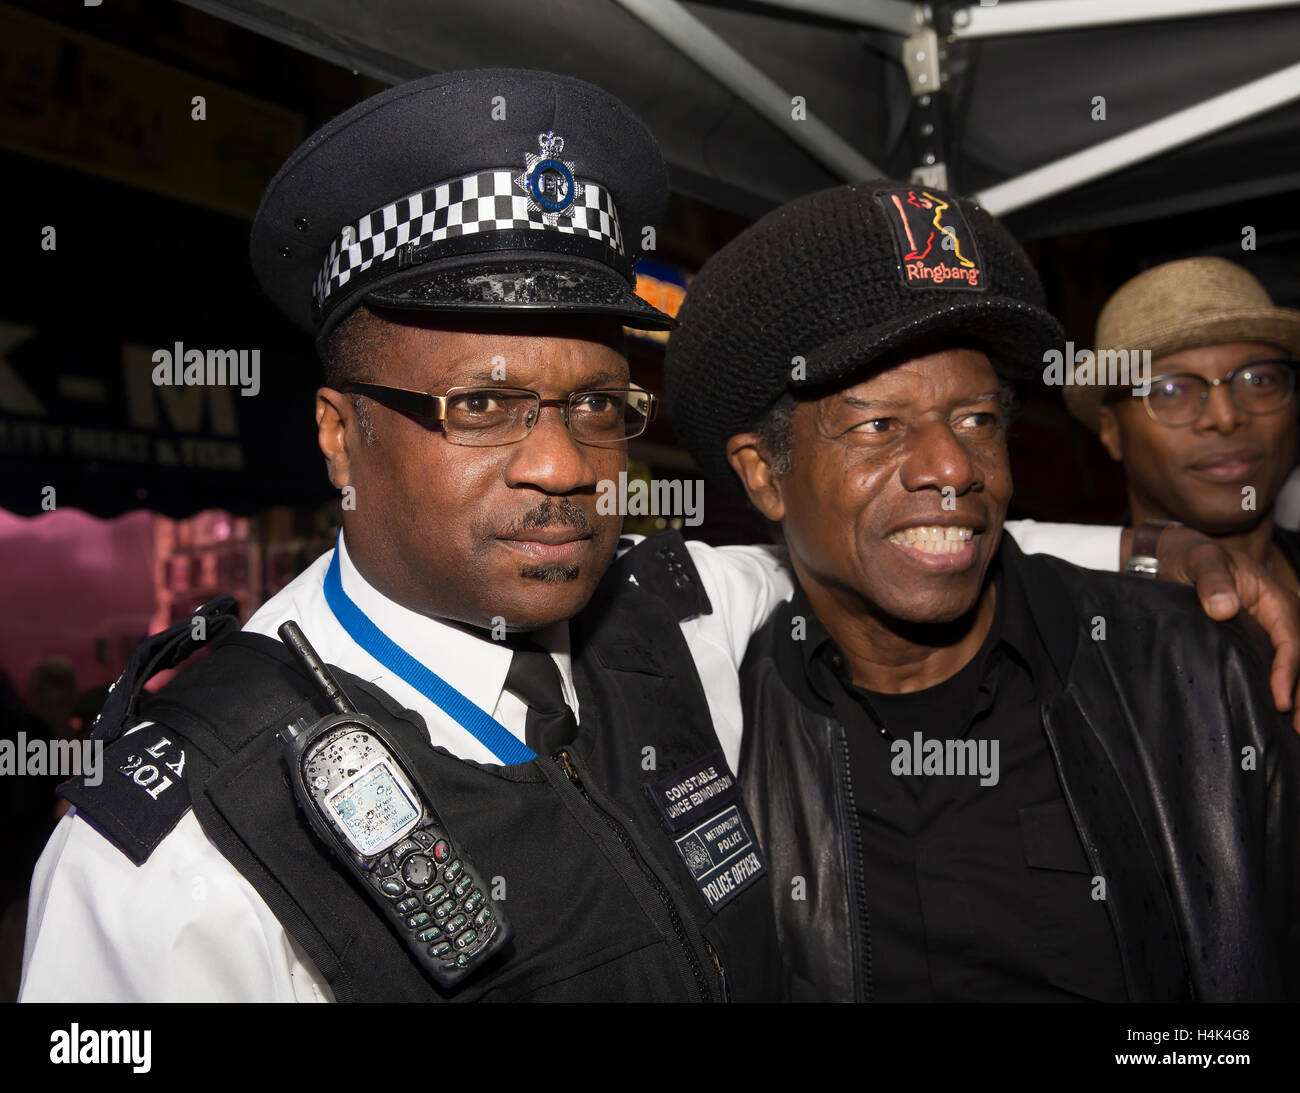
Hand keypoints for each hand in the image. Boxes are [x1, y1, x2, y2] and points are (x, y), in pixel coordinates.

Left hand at [1128, 525, 1299, 730]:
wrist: (1176, 555)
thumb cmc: (1192, 555)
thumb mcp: (1200, 560)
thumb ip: (1211, 581)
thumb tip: (1222, 608)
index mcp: (1276, 600)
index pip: (1291, 640)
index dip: (1288, 671)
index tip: (1279, 700)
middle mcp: (1280, 619)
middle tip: (1296, 730)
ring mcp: (1270, 633)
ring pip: (1292, 669)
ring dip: (1295, 698)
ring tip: (1293, 733)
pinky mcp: (1255, 644)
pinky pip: (1273, 668)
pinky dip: (1279, 691)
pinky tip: (1273, 719)